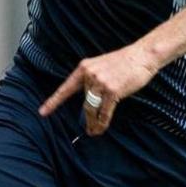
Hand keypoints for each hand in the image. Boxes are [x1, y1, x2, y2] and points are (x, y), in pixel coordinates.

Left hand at [39, 43, 162, 135]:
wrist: (142, 56)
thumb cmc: (125, 63)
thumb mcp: (102, 66)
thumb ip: (93, 80)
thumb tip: (89, 101)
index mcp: (84, 67)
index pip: (66, 88)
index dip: (54, 102)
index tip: (43, 112)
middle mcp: (90, 74)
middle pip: (84, 102)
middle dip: (86, 118)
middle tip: (88, 130)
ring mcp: (100, 82)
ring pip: (91, 108)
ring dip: (92, 123)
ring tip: (93, 131)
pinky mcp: (112, 90)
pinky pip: (104, 111)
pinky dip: (102, 122)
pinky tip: (101, 128)